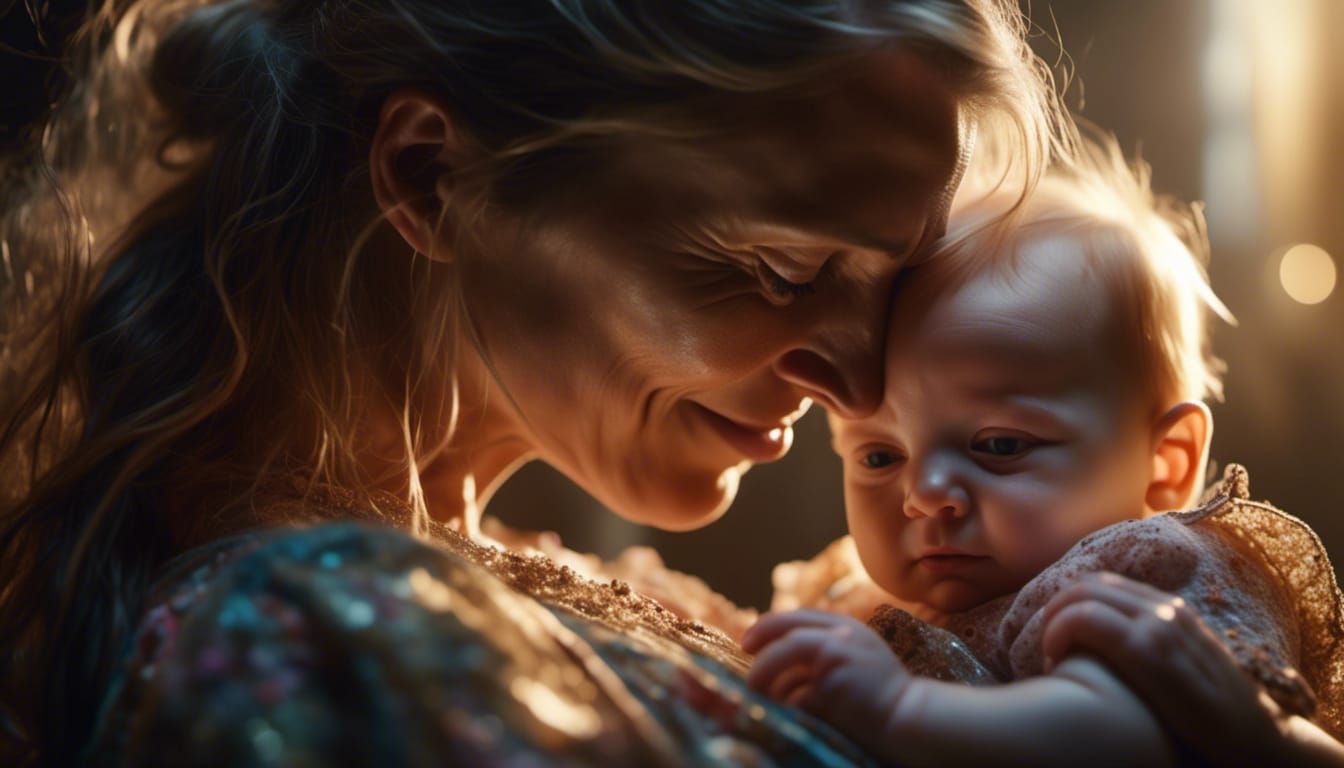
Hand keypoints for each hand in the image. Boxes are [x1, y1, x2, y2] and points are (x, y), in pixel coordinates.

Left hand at [742, 610, 909, 751]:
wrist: (908, 715)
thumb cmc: (880, 692)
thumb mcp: (857, 656)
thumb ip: (827, 648)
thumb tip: (779, 655)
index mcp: (847, 626)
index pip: (799, 616)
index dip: (771, 624)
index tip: (751, 639)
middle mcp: (843, 634)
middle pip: (789, 627)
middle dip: (761, 636)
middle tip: (744, 650)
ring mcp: (840, 655)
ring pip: (788, 649)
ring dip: (764, 669)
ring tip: (752, 686)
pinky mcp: (836, 683)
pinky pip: (799, 690)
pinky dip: (787, 700)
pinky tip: (783, 710)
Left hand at [1040, 571, 1343, 766]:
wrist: (1260, 739)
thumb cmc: (1215, 713)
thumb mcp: (1184, 666)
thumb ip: (1153, 647)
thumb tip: (1106, 648)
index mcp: (1172, 609)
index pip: (1106, 585)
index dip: (1072, 603)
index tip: (1057, 633)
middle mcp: (1165, 609)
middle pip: (1089, 585)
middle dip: (1056, 607)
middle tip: (1045, 643)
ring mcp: (1158, 626)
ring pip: (1082, 596)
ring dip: (1053, 620)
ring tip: (1048, 653)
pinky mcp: (1148, 651)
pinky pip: (1085, 619)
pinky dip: (1058, 631)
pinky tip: (1053, 658)